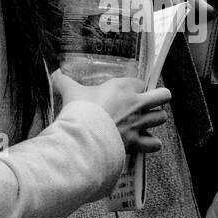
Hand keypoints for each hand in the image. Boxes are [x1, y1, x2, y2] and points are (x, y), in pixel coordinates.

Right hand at [53, 71, 171, 155]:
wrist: (83, 137)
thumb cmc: (80, 111)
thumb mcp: (71, 92)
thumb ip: (64, 82)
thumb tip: (54, 74)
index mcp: (123, 87)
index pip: (141, 82)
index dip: (136, 87)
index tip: (128, 92)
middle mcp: (136, 103)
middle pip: (164, 95)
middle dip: (159, 99)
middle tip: (148, 103)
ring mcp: (139, 123)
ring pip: (162, 118)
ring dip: (155, 120)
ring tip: (145, 122)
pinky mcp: (137, 142)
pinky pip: (155, 143)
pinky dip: (151, 144)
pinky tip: (144, 142)